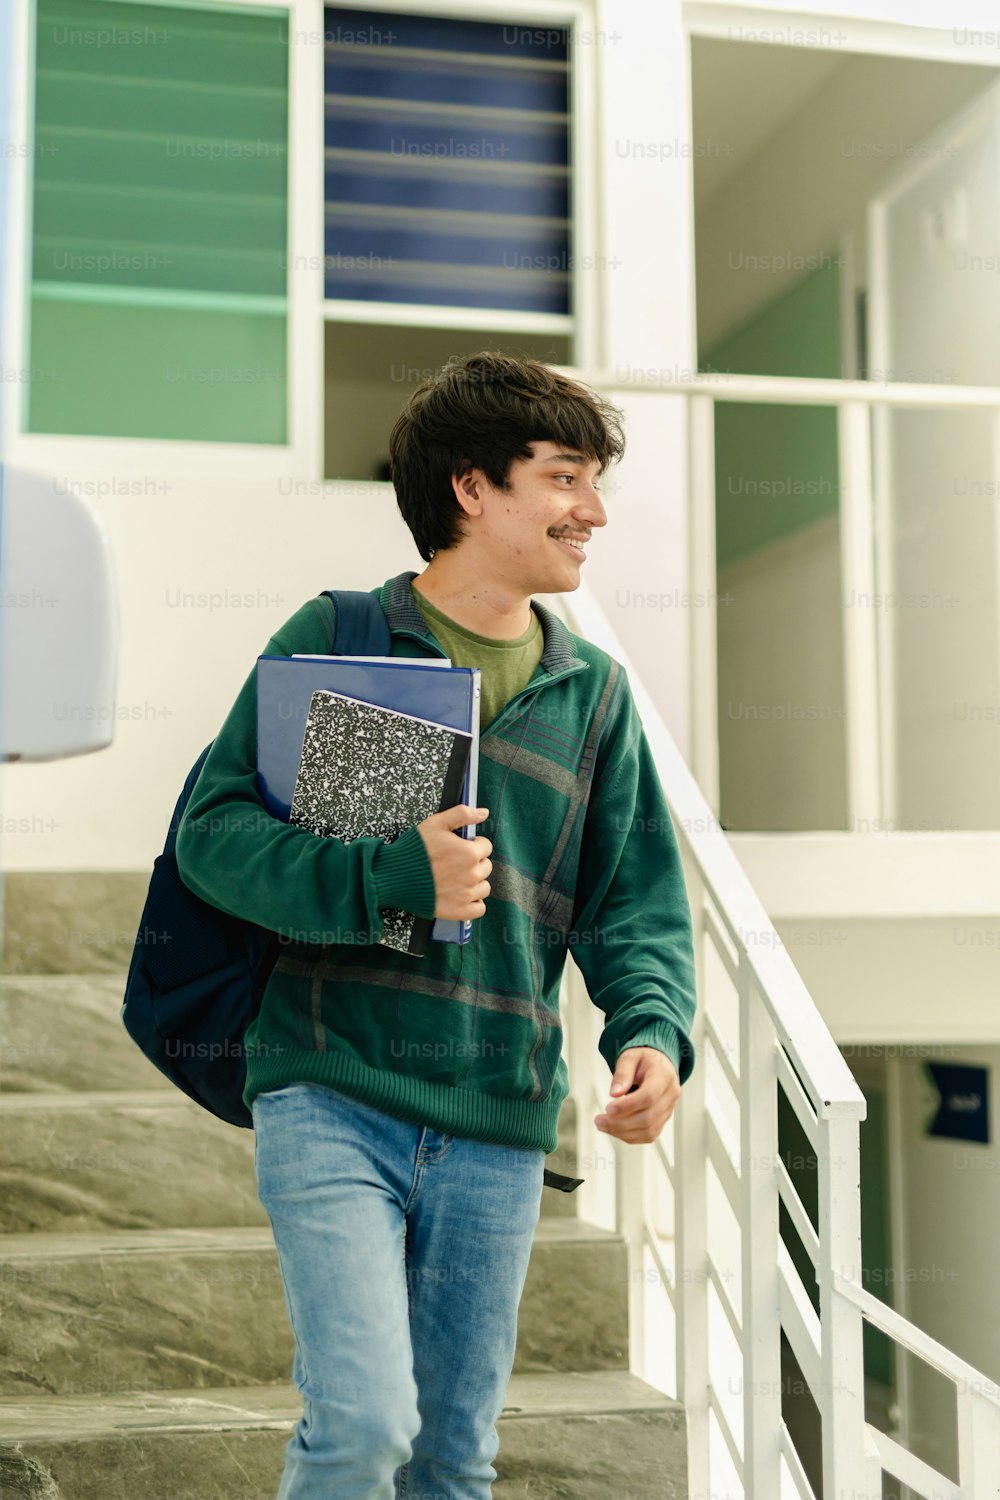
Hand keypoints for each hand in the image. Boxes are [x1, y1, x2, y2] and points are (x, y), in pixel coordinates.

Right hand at [416, 804, 492, 921]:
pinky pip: (479, 909)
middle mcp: (471, 874)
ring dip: (474, 882)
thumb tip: (483, 812)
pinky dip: (473, 903)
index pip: (486, 846)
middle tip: (455, 863)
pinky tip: (461, 895)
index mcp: (469, 853)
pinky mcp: (459, 910)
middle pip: (486, 866)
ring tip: (456, 879)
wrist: (394, 876)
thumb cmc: (414, 850)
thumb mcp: (436, 823)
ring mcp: (466, 894)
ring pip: (484, 887)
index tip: (462, 847)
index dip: (473, 844)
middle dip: (474, 863)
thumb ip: (462, 814)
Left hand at [594, 1047, 679, 1142]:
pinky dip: (629, 1136)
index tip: (608, 1108)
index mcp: (664, 1076)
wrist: (658, 1064)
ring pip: (648, 1131)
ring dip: (622, 1132)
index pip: (649, 1096)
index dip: (628, 1106)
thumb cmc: (645, 1060)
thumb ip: (622, 1073)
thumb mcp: (630, 1057)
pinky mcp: (662, 1120)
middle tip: (599, 1120)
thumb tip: (614, 1093)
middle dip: (620, 1123)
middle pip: (648, 1118)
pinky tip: (614, 1129)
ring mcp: (668, 1110)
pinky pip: (648, 1135)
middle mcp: (670, 1095)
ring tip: (603, 1125)